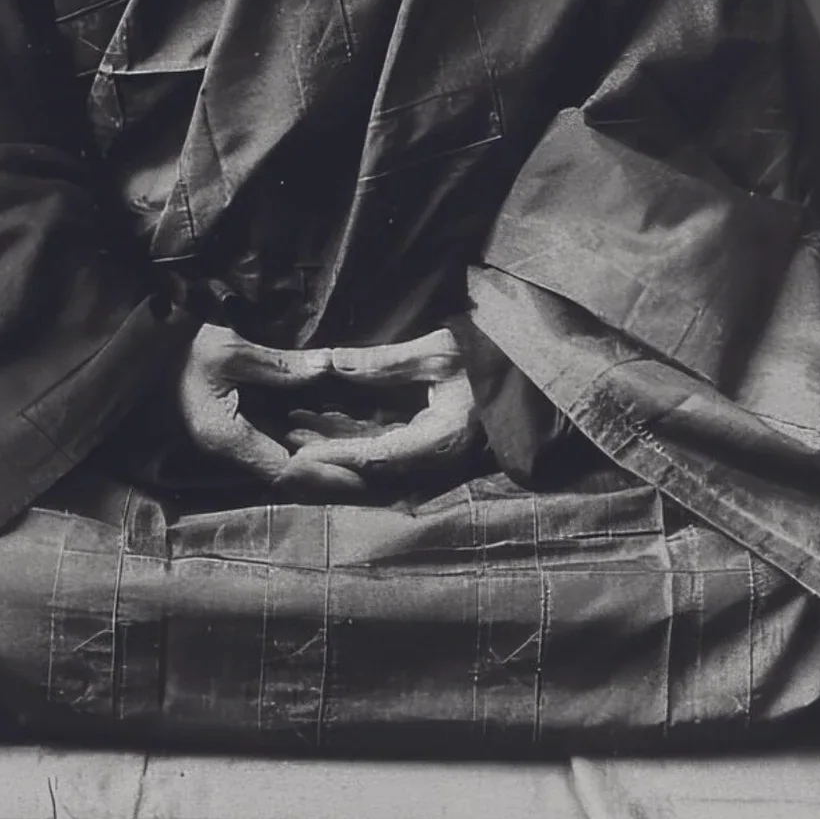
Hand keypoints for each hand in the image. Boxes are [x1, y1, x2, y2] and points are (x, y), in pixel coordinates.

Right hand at [174, 323, 368, 498]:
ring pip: (282, 462)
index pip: (287, 470)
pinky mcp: (231, 431)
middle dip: (329, 477)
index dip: (326, 474)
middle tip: (373, 477)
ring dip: (317, 464)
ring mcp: (228, 443)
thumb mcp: (228, 350)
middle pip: (288, 474)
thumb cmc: (177, 349)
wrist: (137, 354)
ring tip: (360, 464)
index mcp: (227, 437)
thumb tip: (325, 367)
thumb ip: (278, 365)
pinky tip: (328, 440)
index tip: (362, 475)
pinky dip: (302, 447)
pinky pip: (272, 447)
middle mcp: (229, 450)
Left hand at [281, 327, 482, 481]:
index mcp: (442, 440)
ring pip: (375, 455)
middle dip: (328, 451)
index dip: (338, 454)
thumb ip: (383, 362)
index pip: (379, 456)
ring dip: (337, 441)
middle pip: (371, 466)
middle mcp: (438, 458)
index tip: (302, 450)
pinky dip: (356, 435)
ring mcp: (436, 455)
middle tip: (288, 437)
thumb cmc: (489, 356)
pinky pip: (387, 445)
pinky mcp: (432, 444)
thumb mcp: (438, 352)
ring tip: (297, 424)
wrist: (530, 370)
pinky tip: (327, 420)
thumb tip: (332, 361)